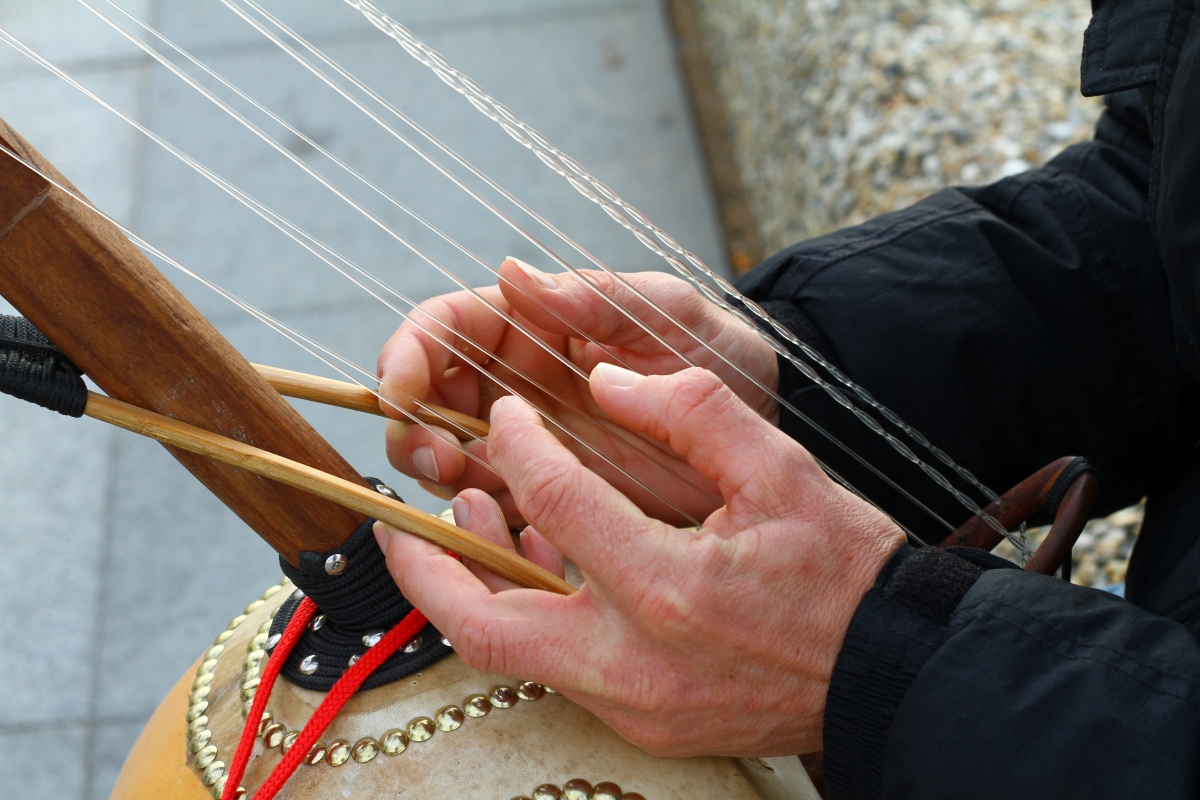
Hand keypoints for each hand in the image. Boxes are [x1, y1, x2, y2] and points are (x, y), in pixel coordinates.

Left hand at [375, 364, 903, 755]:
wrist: (890, 669)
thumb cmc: (843, 568)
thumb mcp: (779, 469)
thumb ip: (688, 410)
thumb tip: (607, 380)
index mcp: (667, 585)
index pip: (554, 497)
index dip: (520, 440)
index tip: (512, 414)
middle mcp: (633, 659)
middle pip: (482, 620)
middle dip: (422, 565)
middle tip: (394, 518)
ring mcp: (633, 703)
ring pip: (509, 653)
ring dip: (472, 589)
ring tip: (466, 522)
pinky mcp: (643, 723)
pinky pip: (556, 666)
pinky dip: (530, 613)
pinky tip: (538, 562)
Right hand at [376, 259, 777, 525]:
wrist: (764, 417)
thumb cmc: (718, 349)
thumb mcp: (665, 313)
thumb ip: (594, 300)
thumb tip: (513, 271)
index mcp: (533, 328)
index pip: (448, 328)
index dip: (410, 351)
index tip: (401, 384)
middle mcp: (519, 384)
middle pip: (430, 398)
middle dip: (412, 422)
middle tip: (436, 451)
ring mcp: (533, 443)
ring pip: (450, 457)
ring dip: (438, 472)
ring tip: (468, 484)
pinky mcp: (555, 497)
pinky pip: (498, 509)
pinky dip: (481, 519)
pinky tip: (499, 523)